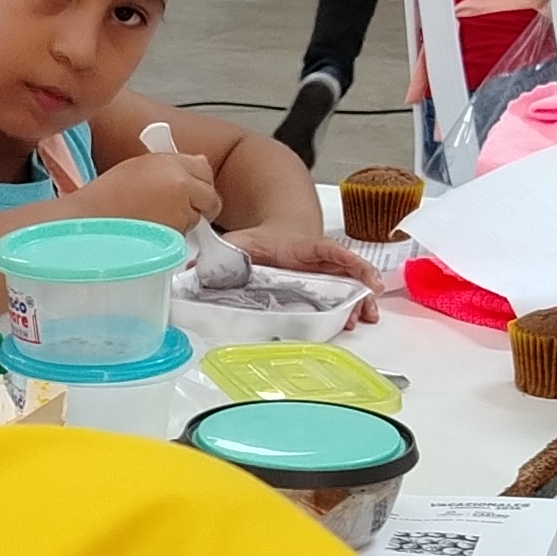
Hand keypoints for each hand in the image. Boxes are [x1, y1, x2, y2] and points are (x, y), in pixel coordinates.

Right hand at [82, 147, 220, 231]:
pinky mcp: (175, 236)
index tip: (192, 189)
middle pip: (210, 196)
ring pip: (198, 218)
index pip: (204, 169)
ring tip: (156, 220)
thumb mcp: (138, 167)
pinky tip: (153, 231)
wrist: (88, 222)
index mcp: (169, 162)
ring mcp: (180, 212)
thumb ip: (173, 165)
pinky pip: (184, 235)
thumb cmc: (105, 195)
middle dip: (200, 204)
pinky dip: (175, 235)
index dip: (200, 181)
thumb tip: (201, 164)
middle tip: (178, 209)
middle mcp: (180, 184)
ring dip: (185, 220)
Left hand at [217, 231, 383, 323]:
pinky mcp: (326, 286)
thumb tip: (190, 267)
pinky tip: (359, 319)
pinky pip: (344, 295)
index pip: (332, 251)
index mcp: (305, 248)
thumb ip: (216, 256)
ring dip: (359, 303)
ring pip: (350, 287)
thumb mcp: (238, 244)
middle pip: (348, 273)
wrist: (276, 235)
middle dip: (359, 291)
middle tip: (362, 310)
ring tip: (363, 318)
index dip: (350, 263)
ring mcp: (327, 274)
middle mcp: (321, 261)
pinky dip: (354, 306)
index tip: (366, 278)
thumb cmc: (262, 243)